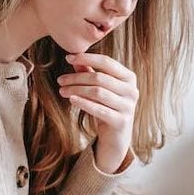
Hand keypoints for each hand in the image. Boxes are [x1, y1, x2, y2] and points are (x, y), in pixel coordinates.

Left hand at [57, 53, 138, 172]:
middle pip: (100, 78)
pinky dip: (83, 103)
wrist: (116, 137)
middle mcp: (132, 90)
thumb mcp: (100, 89)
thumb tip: (74, 58)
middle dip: (77, 77)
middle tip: (60, 80)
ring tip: (62, 90)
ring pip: (98, 92)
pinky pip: (99, 109)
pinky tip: (71, 99)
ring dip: (76, 90)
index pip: (107, 62)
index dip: (87, 58)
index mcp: (129, 77)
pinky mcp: (121, 121)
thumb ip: (90, 73)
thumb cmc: (107, 107)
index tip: (68, 57)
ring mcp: (128, 106)